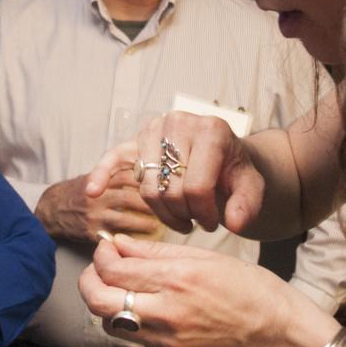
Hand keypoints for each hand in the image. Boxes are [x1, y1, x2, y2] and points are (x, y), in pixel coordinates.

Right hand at [34, 172, 160, 243]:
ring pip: (128, 218)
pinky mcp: (91, 232)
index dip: (153, 181)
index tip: (169, 186)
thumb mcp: (95, 174)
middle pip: (133, 197)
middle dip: (155, 204)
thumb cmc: (79, 191)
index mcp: (101, 176)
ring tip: (163, 225)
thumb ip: (119, 173)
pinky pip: (116, 236)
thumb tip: (153, 173)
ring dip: (148, 223)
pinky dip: (132, 238)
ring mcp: (94, 214)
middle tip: (172, 209)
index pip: (133, 175)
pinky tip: (145, 240)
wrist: (51, 209)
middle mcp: (98, 194)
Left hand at [77, 234, 332, 346]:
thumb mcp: (205, 257)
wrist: (277, 333)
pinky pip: (138, 341)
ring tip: (125, 291)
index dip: (100, 256)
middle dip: (89, 282)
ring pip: (111, 324)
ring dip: (108, 304)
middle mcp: (167, 313)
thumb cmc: (249, 288)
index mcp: (176, 280)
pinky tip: (153, 311)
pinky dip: (135, 323)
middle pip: (98, 301)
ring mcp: (168, 342)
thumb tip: (118, 244)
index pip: (112, 269)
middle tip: (98, 271)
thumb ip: (155, 252)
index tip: (106, 249)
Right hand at [85, 112, 265, 233]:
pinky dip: (102, 174)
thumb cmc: (236, 171)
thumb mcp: (252, 186)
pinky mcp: (137, 139)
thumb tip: (233, 222)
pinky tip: (93, 191)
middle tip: (196, 222)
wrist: (225, 154)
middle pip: (171, 190)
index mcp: (211, 131)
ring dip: (162, 211)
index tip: (212, 224)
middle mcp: (180, 122)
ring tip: (180, 218)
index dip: (204, 215)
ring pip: (148, 187)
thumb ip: (247, 204)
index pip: (197, 186)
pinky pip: (115, 157)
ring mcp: (155, 128)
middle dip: (184, 215)